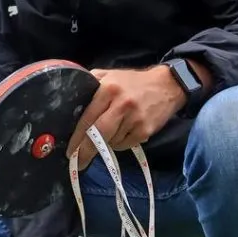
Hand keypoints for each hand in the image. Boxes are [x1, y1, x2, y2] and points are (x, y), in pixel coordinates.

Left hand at [66, 65, 185, 169]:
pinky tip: (125, 131)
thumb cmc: (133, 82)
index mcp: (109, 89)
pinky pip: (125, 145)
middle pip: (98, 134)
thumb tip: (70, 100)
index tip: (70, 150)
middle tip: (78, 161)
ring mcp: (135, 119)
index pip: (88, 117)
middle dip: (86, 150)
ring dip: (106, 142)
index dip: (77, 136)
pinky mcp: (145, 130)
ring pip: (111, 141)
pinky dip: (120, 143)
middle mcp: (121, 104)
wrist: (167, 85)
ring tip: (112, 131)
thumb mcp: (110, 75)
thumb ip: (91, 83)